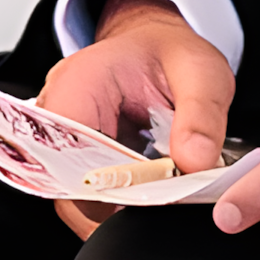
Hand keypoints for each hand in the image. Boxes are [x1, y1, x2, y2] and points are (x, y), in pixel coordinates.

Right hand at [38, 0, 230, 241]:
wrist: (158, 50)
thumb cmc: (171, 54)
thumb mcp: (202, 72)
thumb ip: (202, 115)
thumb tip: (195, 161)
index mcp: (79, 82)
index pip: (65, 149)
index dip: (101, 186)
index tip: (145, 198)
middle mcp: (57, 112)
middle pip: (64, 183)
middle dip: (113, 205)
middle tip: (159, 208)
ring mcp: (61, 140)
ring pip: (72, 197)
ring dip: (116, 209)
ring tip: (157, 203)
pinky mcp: (75, 161)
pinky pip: (86, 196)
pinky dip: (117, 205)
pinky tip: (146, 201)